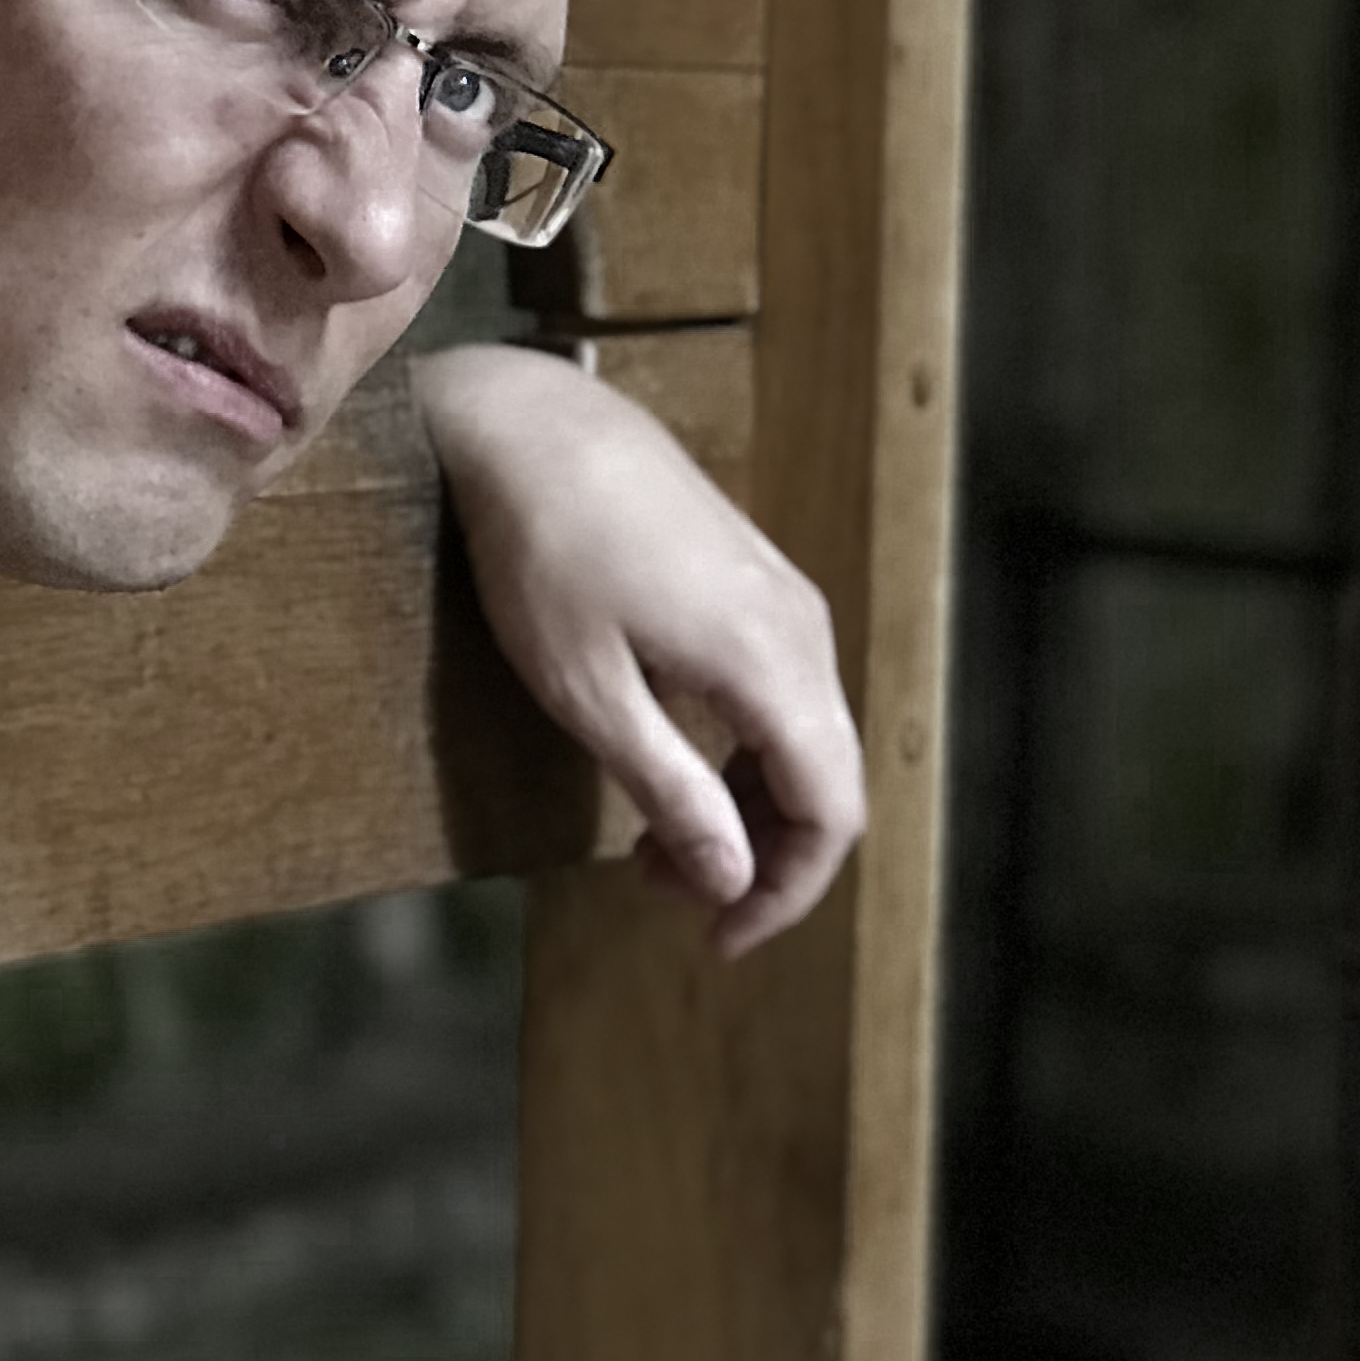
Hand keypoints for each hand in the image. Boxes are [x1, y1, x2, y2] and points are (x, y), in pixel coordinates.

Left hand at [411, 343, 866, 954]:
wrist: (529, 422)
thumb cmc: (543, 554)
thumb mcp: (589, 693)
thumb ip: (671, 790)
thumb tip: (734, 881)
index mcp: (772, 663)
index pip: (830, 812)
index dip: (787, 892)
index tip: (718, 938)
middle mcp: (801, 628)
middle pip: (826, 779)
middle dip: (761, 856)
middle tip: (665, 892)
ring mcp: (782, 595)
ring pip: (804, 734)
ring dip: (747, 804)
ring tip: (654, 842)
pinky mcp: (752, 577)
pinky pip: (780, 690)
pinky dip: (742, 749)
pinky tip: (672, 762)